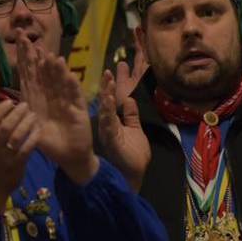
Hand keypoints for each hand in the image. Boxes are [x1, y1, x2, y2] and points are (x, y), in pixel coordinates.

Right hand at [0, 99, 38, 213]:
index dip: (0, 110)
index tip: (10, 102)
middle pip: (4, 127)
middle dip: (16, 114)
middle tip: (25, 105)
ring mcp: (4, 159)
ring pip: (16, 137)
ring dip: (26, 123)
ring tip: (33, 115)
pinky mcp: (16, 166)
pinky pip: (26, 149)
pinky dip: (33, 138)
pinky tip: (38, 131)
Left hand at [15, 36, 97, 183]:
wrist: (70, 157)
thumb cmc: (50, 144)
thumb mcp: (31, 130)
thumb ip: (23, 118)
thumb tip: (11, 104)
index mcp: (38, 100)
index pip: (30, 75)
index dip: (26, 59)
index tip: (20, 41)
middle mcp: (51, 96)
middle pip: (43, 73)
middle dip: (37, 56)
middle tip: (30, 39)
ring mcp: (66, 101)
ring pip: (59, 81)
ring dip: (55, 70)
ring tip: (50, 57)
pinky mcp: (79, 109)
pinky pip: (74, 95)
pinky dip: (71, 85)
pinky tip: (67, 74)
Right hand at [99, 60, 150, 190]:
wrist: (133, 175)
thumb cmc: (133, 155)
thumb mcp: (136, 130)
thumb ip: (131, 116)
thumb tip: (130, 100)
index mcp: (116, 120)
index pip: (116, 97)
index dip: (117, 82)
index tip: (118, 66)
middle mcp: (109, 124)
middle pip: (108, 100)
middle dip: (109, 84)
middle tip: (109, 69)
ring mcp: (108, 131)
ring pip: (106, 109)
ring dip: (107, 94)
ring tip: (108, 79)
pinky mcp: (110, 139)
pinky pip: (108, 122)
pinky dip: (108, 111)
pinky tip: (109, 99)